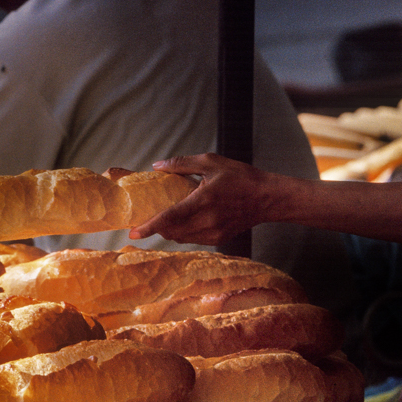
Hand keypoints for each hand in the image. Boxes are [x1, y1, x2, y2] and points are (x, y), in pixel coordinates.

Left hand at [130, 154, 278, 245]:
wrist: (268, 198)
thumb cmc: (241, 177)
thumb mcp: (211, 162)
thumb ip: (182, 164)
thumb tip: (158, 166)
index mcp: (203, 200)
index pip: (169, 217)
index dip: (149, 226)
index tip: (133, 232)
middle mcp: (208, 221)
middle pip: (171, 231)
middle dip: (156, 227)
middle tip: (146, 219)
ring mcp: (214, 233)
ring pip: (181, 238)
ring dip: (169, 230)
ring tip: (164, 219)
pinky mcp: (219, 239)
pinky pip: (193, 239)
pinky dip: (183, 232)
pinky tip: (184, 221)